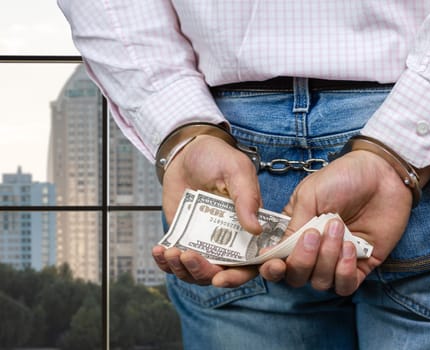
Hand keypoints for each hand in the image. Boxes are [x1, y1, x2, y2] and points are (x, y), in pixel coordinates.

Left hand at [152, 135, 262, 285]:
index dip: (239, 276)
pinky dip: (166, 263)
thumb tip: (256, 229)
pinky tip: (160, 250)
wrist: (187, 152)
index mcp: (249, 229)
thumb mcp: (236, 171)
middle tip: (189, 256)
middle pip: (221, 273)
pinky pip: (176, 261)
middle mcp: (229, 240)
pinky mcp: (183, 237)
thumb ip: (246, 198)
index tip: (221, 277)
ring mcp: (205, 241)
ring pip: (197, 272)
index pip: (251, 263)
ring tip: (171, 251)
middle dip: (203, 272)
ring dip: (182, 269)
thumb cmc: (217, 158)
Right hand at [259, 150, 417, 295]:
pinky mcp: (360, 266)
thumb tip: (272, 252)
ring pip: (320, 282)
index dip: (271, 269)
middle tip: (314, 234)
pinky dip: (344, 272)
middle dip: (302, 260)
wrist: (381, 174)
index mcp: (294, 232)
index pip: (276, 261)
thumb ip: (292, 226)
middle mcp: (312, 251)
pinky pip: (345, 286)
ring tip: (339, 229)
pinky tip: (351, 248)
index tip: (276, 264)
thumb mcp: (309, 195)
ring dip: (327, 258)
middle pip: (296, 277)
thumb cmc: (342, 178)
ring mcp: (335, 259)